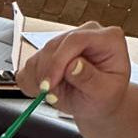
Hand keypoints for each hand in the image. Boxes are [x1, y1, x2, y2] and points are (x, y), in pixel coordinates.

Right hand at [16, 22, 130, 118]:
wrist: (97, 102)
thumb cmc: (106, 96)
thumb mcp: (104, 92)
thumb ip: (90, 78)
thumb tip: (74, 65)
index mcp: (108, 39)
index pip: (75, 39)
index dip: (59, 61)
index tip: (50, 83)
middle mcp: (84, 35)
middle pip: (53, 47)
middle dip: (47, 73)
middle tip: (50, 93)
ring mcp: (64, 42)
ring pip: (38, 55)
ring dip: (40, 79)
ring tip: (55, 93)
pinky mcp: (49, 51)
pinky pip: (30, 64)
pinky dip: (33, 81)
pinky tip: (47, 89)